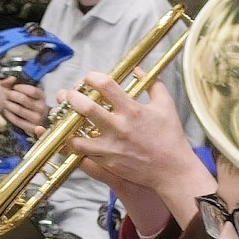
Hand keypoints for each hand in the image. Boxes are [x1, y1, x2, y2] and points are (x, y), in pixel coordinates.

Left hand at [0, 80, 47, 134]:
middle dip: (12, 95)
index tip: (14, 87)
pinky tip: (6, 111)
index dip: (21, 87)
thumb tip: (8, 80)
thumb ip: (17, 85)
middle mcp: (41, 107)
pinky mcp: (32, 127)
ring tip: (5, 102)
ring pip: (19, 109)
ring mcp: (37, 118)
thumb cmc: (29, 104)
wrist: (36, 121)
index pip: (32, 90)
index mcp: (41, 96)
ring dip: (9, 105)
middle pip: (24, 99)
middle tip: (6, 94)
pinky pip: (18, 120)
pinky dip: (10, 115)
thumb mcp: (27, 93)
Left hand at [65, 79, 213, 231]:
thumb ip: (152, 84)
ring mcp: (111, 147)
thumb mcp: (166, 105)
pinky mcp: (107, 162)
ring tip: (65, 118)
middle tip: (67, 94)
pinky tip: (71, 137)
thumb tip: (138, 70)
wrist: (172, 169)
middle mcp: (119, 128)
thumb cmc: (170, 136)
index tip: (88, 77)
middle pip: (86, 108)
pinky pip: (83, 153)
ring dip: (68, 125)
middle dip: (71, 97)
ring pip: (77, 136)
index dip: (92, 77)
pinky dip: (74, 144)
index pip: (106, 85)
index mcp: (132, 110)